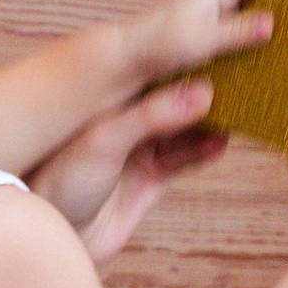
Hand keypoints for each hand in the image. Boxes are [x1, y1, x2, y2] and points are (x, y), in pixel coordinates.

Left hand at [29, 76, 228, 264]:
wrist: (49, 239)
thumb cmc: (58, 184)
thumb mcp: (104, 142)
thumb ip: (152, 117)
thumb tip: (200, 92)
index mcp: (108, 101)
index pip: (155, 73)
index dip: (184, 62)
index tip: (218, 49)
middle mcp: (126, 122)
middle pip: (174, 99)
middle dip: (204, 91)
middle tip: (239, 79)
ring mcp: (139, 151)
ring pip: (185, 130)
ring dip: (209, 123)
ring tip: (239, 111)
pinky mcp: (150, 181)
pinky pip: (184, 161)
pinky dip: (204, 151)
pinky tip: (222, 141)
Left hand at [128, 0, 274, 90]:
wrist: (129, 60)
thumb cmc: (158, 42)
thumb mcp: (203, 37)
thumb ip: (238, 30)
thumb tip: (272, 23)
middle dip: (280, 7)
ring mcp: (214, 19)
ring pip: (249, 19)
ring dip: (266, 29)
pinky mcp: (210, 38)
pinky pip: (238, 37)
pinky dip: (251, 45)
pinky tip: (268, 60)